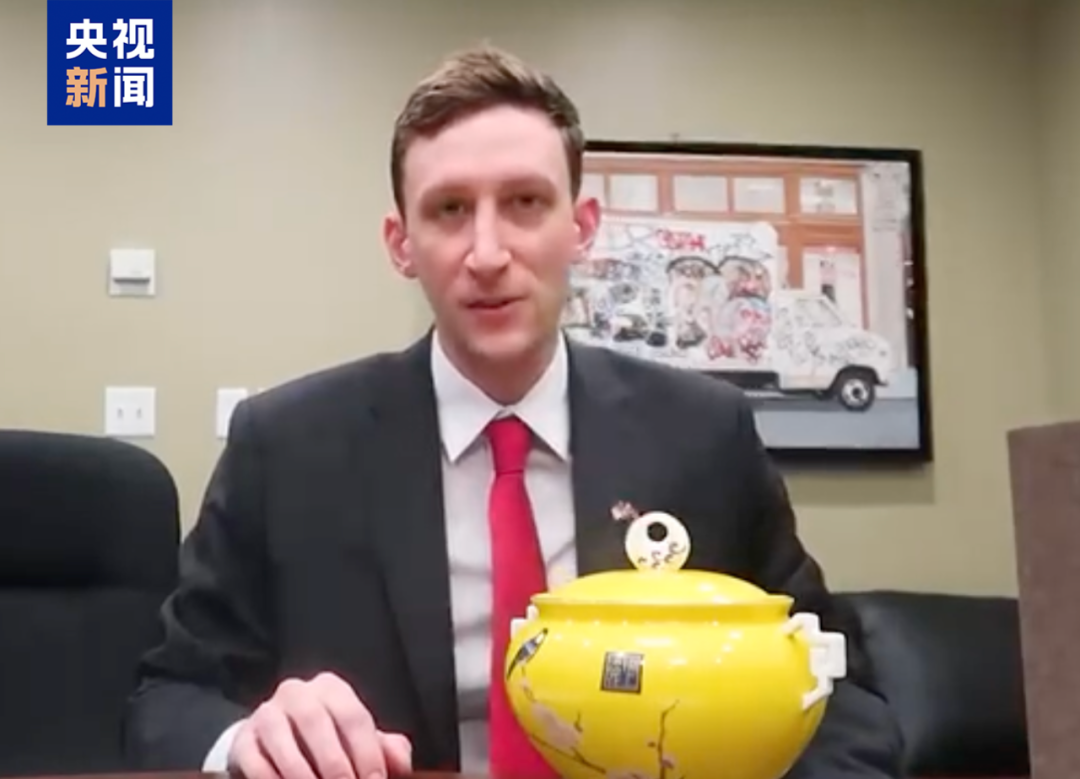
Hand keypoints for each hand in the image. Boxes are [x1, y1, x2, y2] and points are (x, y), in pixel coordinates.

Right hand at [229, 672, 412, 778]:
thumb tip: (399, 763)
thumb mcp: (358, 741)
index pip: (353, 716)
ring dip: (303, 776)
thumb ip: (385, 750)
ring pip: (283, 742)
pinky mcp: (244, 740)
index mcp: (331, 689)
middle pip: (317, 724)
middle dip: (336, 765)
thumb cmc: (328, 743)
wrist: (274, 745)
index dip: (367, 753)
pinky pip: (257, 763)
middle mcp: (297, 693)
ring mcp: (266, 714)